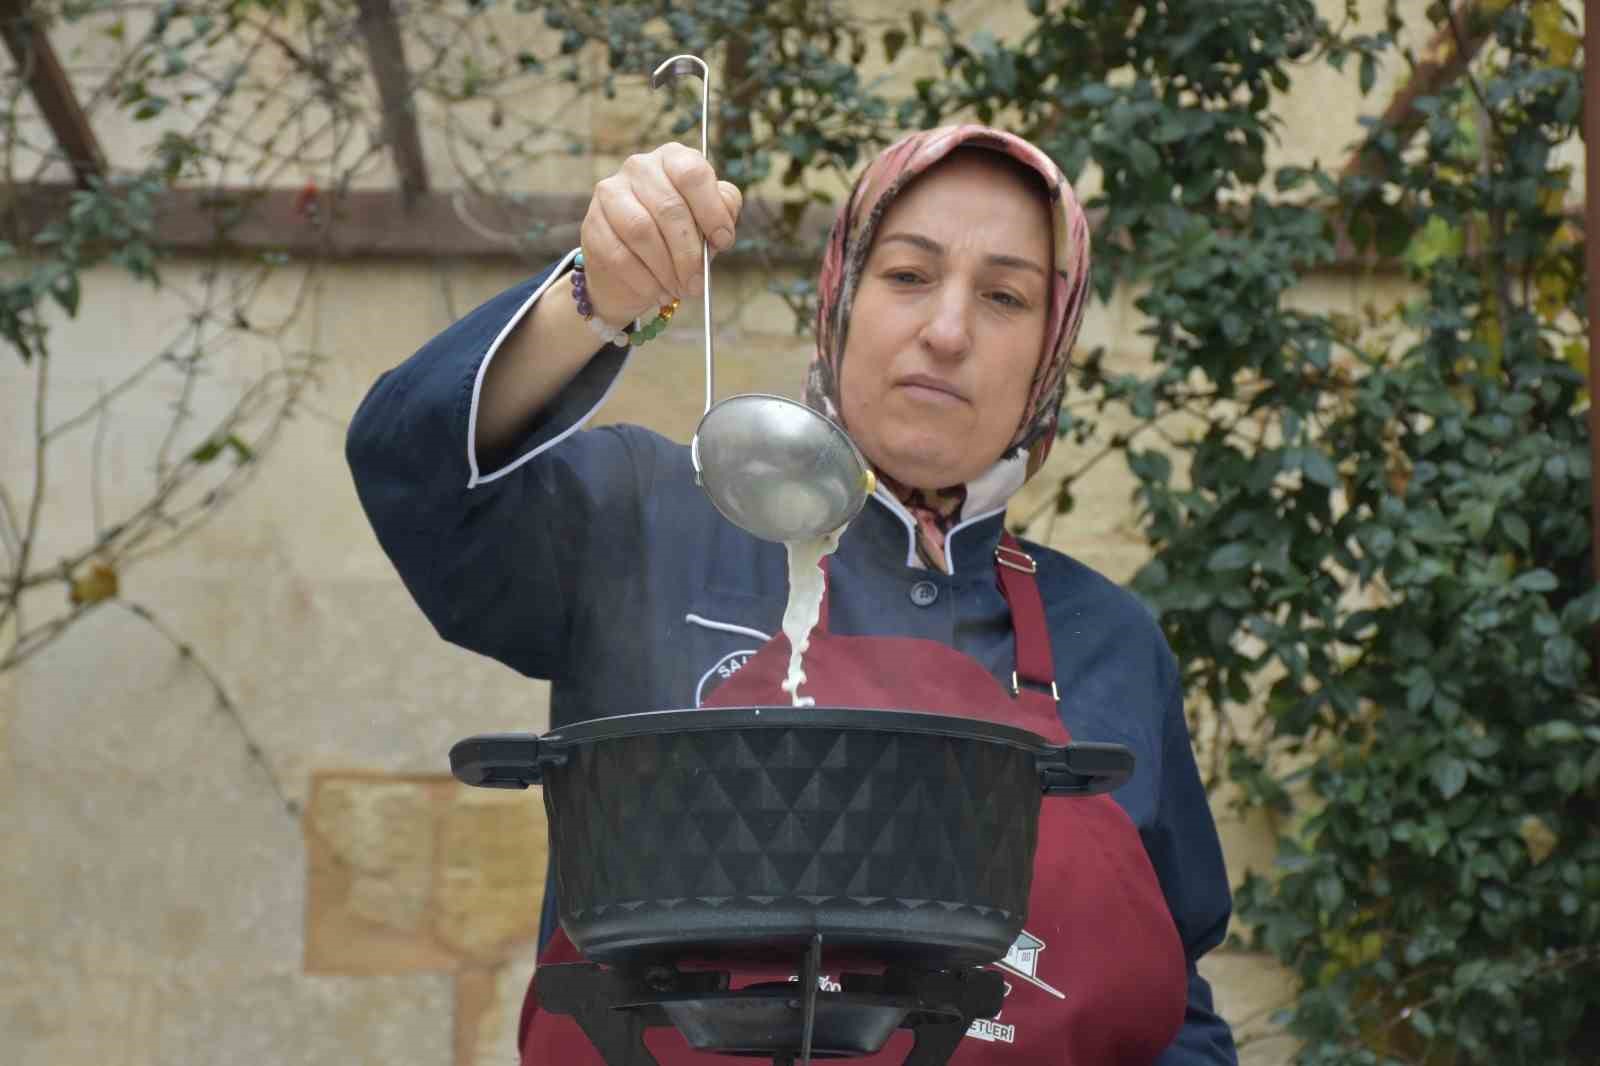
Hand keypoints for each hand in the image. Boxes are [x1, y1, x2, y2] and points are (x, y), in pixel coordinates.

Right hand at [579, 142, 742, 324]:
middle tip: (698, 283)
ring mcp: (611, 193)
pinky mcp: (592, 224)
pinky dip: (644, 280)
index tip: (723, 242)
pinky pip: (619, 255)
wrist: (632, 269)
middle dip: (689, 253)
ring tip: (679, 290)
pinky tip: (658, 292)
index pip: (692, 173)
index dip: (712, 210)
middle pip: (669, 208)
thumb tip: (723, 222)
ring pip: (642, 231)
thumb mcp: (707, 223)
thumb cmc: (677, 238)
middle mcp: (639, 167)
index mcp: (672, 158)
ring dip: (666, 269)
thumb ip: (722, 212)